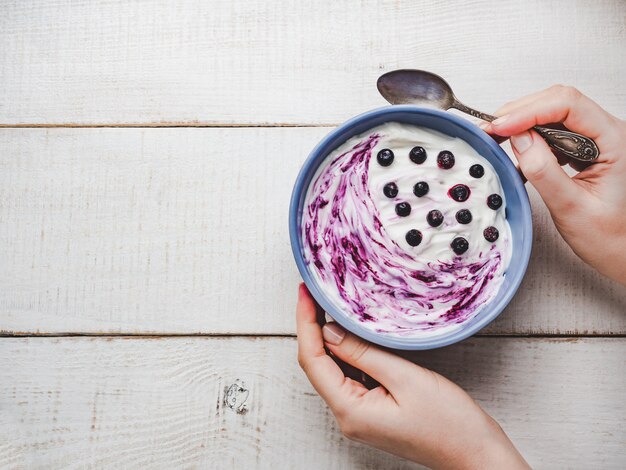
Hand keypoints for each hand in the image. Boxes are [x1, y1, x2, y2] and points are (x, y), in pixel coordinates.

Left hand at [296, 284, 528, 468]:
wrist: (476, 454)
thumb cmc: (449, 423)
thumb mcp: (405, 378)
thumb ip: (364, 353)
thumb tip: (330, 331)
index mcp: (350, 410)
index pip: (312, 360)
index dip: (306, 323)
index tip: (305, 292)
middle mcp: (348, 415)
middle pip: (319, 364)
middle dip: (315, 326)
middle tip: (316, 291)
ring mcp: (360, 414)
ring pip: (334, 368)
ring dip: (331, 337)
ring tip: (331, 303)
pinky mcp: (372, 410)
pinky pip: (352, 376)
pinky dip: (349, 351)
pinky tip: (354, 331)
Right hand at [481, 85, 625, 285]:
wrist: (623, 251)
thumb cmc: (609, 236)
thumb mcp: (570, 207)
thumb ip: (543, 170)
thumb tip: (518, 139)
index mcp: (614, 140)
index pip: (568, 105)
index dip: (529, 111)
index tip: (501, 127)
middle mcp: (607, 133)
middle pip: (558, 103)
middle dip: (521, 113)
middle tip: (490, 131)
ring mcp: (595, 139)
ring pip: (552, 114)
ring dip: (522, 124)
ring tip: (498, 140)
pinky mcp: (583, 149)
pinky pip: (552, 132)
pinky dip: (529, 138)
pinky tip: (516, 153)